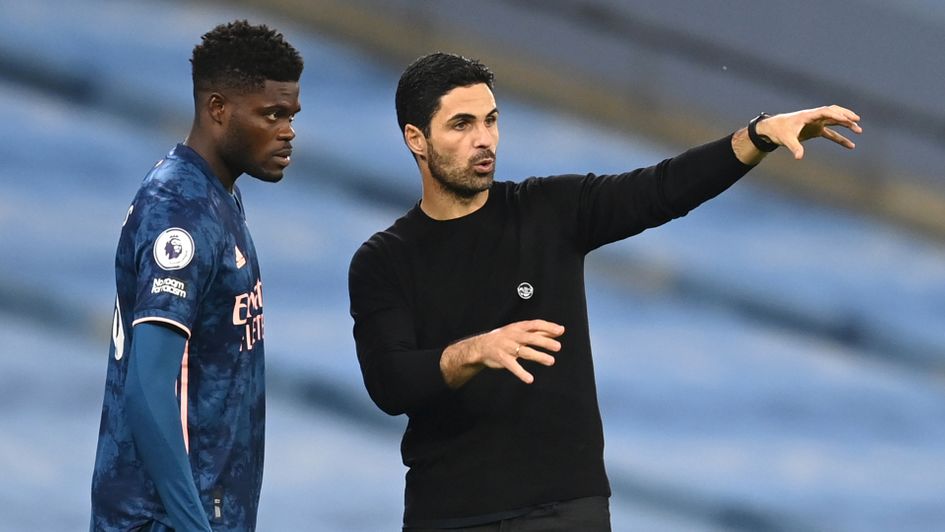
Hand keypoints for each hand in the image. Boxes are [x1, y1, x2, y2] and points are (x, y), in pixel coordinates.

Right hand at [441, 319, 564, 387]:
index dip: (548, 327)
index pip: (535, 324)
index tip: (560, 330)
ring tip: (551, 361)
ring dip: (538, 356)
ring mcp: (507, 347)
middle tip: (558, 347)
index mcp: (518, 327)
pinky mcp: (502, 359)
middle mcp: (513, 336)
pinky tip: (530, 379)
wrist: (481, 346)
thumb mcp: (519, 331)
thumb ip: (539, 331)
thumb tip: (560, 330)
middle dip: (545, 342)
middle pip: (531, 338)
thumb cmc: (505, 338)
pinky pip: (513, 367)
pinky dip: (521, 373)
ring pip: (525, 352)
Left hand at [756, 105, 861, 159]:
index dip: (836, 114)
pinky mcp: (816, 130)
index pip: (825, 111)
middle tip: (857, 121)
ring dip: (846, 125)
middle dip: (845, 115)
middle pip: (834, 112)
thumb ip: (794, 147)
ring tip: (858, 130)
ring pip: (835, 121)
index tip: (846, 119)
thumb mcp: (786, 139)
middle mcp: (814, 117)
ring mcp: (816, 123)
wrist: (772, 129)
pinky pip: (831, 134)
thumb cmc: (779, 131)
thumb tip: (799, 157)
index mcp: (808, 115)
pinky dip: (840, 139)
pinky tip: (851, 145)